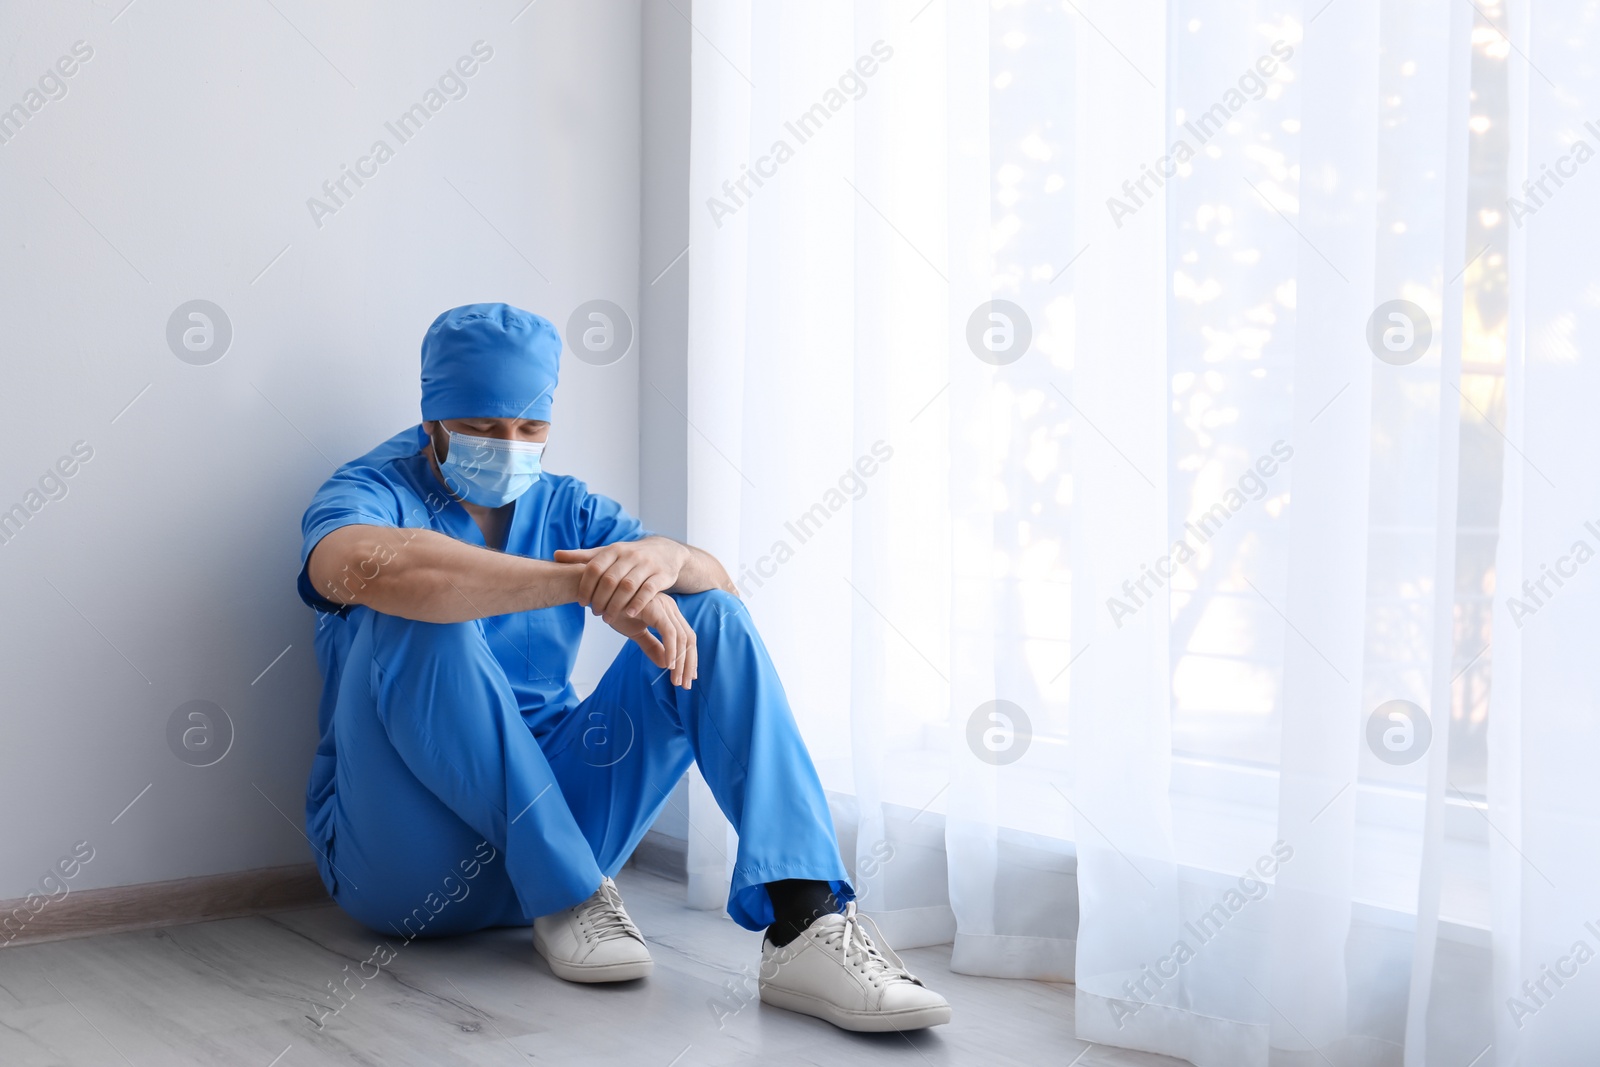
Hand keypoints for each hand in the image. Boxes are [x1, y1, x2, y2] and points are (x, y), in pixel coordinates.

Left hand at [555, 538, 688, 619]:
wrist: (665, 551)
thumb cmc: (630, 556)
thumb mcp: (608, 553)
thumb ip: (583, 557)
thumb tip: (555, 555)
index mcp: (614, 550)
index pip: (594, 568)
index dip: (585, 587)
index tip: (581, 603)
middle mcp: (630, 555)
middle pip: (610, 580)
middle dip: (599, 599)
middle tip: (595, 613)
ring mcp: (647, 565)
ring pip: (627, 587)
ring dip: (615, 605)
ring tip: (608, 618)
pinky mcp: (661, 576)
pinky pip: (648, 591)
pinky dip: (638, 604)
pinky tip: (630, 614)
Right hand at [607, 593, 697, 688]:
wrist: (597, 595)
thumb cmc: (614, 610)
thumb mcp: (636, 632)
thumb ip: (652, 646)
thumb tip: (666, 664)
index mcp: (668, 612)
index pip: (686, 637)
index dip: (689, 658)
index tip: (687, 678)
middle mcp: (670, 607)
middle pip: (689, 638)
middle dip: (689, 663)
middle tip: (685, 685)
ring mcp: (664, 606)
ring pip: (682, 637)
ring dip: (681, 661)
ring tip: (676, 680)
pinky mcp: (655, 608)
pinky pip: (669, 632)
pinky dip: (671, 650)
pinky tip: (669, 665)